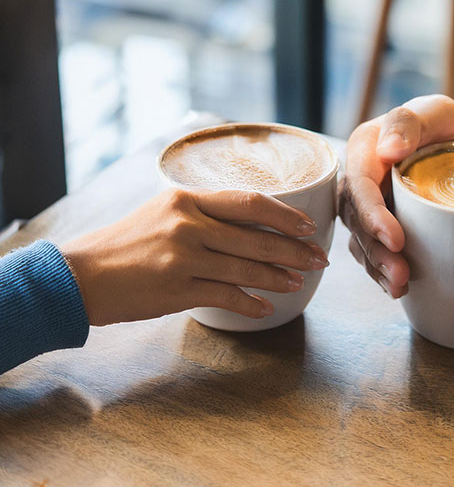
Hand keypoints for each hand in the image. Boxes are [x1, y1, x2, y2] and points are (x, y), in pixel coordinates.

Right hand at [61, 189, 328, 325]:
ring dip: (278, 277)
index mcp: (187, 198)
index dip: (285, 215)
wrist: (81, 275)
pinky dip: (250, 304)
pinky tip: (265, 308)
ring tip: (299, 282)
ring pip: (246, 268)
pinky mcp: (177, 289)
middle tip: (319, 258)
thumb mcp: (163, 212)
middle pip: (256, 236)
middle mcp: (188, 224)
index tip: (308, 226)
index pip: (249, 201)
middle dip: (294, 249)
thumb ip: (203, 213)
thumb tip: (251, 225)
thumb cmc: (126, 243)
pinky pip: (227, 296)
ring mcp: (183, 257)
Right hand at [339, 94, 453, 296]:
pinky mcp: (378, 229)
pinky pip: (373, 254)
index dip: (372, 215)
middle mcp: (358, 181)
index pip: (359, 185)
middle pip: (356, 221)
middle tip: (400, 276)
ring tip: (400, 288)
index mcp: (364, 150)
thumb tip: (388, 149)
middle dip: (375, 251)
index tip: (396, 239)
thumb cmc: (449, 128)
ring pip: (361, 242)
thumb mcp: (436, 111)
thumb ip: (409, 121)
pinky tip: (398, 289)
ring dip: (377, 268)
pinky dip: (382, 273)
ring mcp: (366, 208)